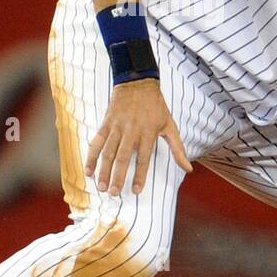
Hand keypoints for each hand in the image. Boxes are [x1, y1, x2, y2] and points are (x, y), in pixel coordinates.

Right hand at [85, 79, 192, 195]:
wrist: (137, 83)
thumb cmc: (156, 107)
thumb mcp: (171, 126)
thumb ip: (178, 149)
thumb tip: (188, 169)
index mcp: (148, 133)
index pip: (144, 159)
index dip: (140, 176)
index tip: (136, 191)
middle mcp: (131, 131)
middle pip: (123, 158)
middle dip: (118, 177)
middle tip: (114, 193)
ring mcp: (117, 127)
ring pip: (108, 152)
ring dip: (103, 170)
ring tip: (101, 187)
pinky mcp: (106, 123)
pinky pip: (96, 142)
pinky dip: (91, 156)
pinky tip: (88, 170)